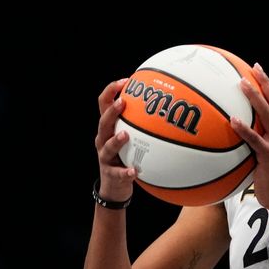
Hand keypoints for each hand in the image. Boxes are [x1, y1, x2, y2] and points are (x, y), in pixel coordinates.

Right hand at [95, 78, 136, 200]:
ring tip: (125, 135)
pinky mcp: (111, 174)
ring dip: (116, 140)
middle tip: (123, 102)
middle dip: (112, 111)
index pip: (104, 105)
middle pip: (103, 122)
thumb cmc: (126, 157)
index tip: (125, 81)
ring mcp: (105, 157)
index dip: (111, 91)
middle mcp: (103, 140)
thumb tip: (166, 105)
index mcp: (109, 129)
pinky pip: (118, 173)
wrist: (114, 187)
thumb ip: (141, 124)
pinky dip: (126, 172)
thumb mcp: (131, 139)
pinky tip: (134, 171)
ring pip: (107, 146)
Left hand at [230, 63, 268, 210]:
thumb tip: (240, 136)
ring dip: (254, 97)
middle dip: (266, 83)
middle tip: (254, 68)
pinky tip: (232, 120)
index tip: (259, 71)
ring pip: (267, 115)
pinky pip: (255, 139)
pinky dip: (244, 128)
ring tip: (242, 84)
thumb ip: (260, 144)